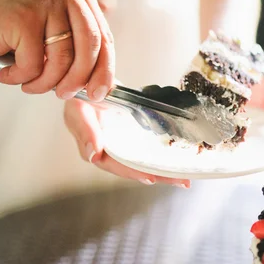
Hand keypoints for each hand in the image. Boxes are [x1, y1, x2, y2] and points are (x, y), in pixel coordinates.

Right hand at [0, 0, 114, 100]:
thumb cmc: (18, 26)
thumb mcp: (57, 29)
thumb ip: (80, 46)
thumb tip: (102, 85)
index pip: (104, 37)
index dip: (104, 69)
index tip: (99, 93)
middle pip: (89, 46)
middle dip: (79, 79)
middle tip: (65, 94)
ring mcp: (46, 0)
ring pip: (61, 59)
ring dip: (45, 82)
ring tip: (30, 85)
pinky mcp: (24, 15)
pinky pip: (33, 63)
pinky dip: (21, 77)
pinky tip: (8, 74)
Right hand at [64, 98, 191, 187]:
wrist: (90, 82)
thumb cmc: (80, 96)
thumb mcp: (78, 109)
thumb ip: (85, 131)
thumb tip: (93, 154)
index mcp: (95, 148)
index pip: (115, 165)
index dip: (132, 172)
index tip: (150, 178)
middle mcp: (110, 150)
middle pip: (134, 167)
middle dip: (158, 175)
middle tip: (182, 181)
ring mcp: (123, 143)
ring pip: (144, 160)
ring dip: (163, 169)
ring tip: (185, 177)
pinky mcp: (133, 134)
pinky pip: (149, 146)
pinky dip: (162, 153)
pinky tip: (178, 158)